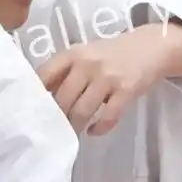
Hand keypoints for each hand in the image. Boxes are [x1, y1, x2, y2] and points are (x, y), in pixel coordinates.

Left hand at [36, 27, 169, 135]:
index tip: (31, 113)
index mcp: (72, 54)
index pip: (44, 76)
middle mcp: (87, 64)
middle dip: (57, 119)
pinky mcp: (126, 90)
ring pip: (82, 110)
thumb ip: (63, 73)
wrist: (150, 47)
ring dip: (76, 126)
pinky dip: (99, 128)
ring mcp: (107, 77)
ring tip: (72, 133)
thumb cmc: (110, 55)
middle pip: (62, 99)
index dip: (35, 97)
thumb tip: (38, 98)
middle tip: (54, 131)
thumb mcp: (84, 55)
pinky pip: (108, 117)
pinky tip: (94, 130)